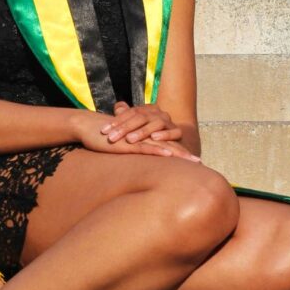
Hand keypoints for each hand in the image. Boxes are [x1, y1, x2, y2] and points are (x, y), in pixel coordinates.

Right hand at [71, 107, 200, 161]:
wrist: (88, 127)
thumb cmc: (103, 138)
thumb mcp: (119, 147)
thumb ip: (128, 151)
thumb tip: (133, 160)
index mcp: (142, 138)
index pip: (165, 145)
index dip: (179, 153)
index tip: (193, 162)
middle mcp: (143, 137)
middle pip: (168, 145)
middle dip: (184, 155)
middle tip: (200, 163)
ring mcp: (136, 139)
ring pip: (161, 146)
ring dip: (178, 153)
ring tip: (192, 161)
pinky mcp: (127, 142)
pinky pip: (145, 147)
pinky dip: (158, 150)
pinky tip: (169, 154)